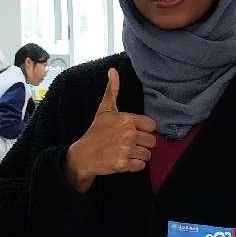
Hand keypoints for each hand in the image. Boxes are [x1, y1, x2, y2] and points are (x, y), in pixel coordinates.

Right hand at [65, 68, 157, 191]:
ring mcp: (127, 149)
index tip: (133, 132)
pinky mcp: (124, 164)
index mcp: (127, 119)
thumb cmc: (96, 132)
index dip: (144, 130)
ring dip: (139, 155)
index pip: (152, 126)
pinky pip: (142, 165)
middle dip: (142, 144)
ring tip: (126, 152)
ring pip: (148, 154)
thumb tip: (112, 70)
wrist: (83, 155)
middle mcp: (129, 134)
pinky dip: (135, 166)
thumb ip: (112, 90)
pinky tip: (125, 161)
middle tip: (129, 144)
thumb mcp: (104, 110)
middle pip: (152, 141)